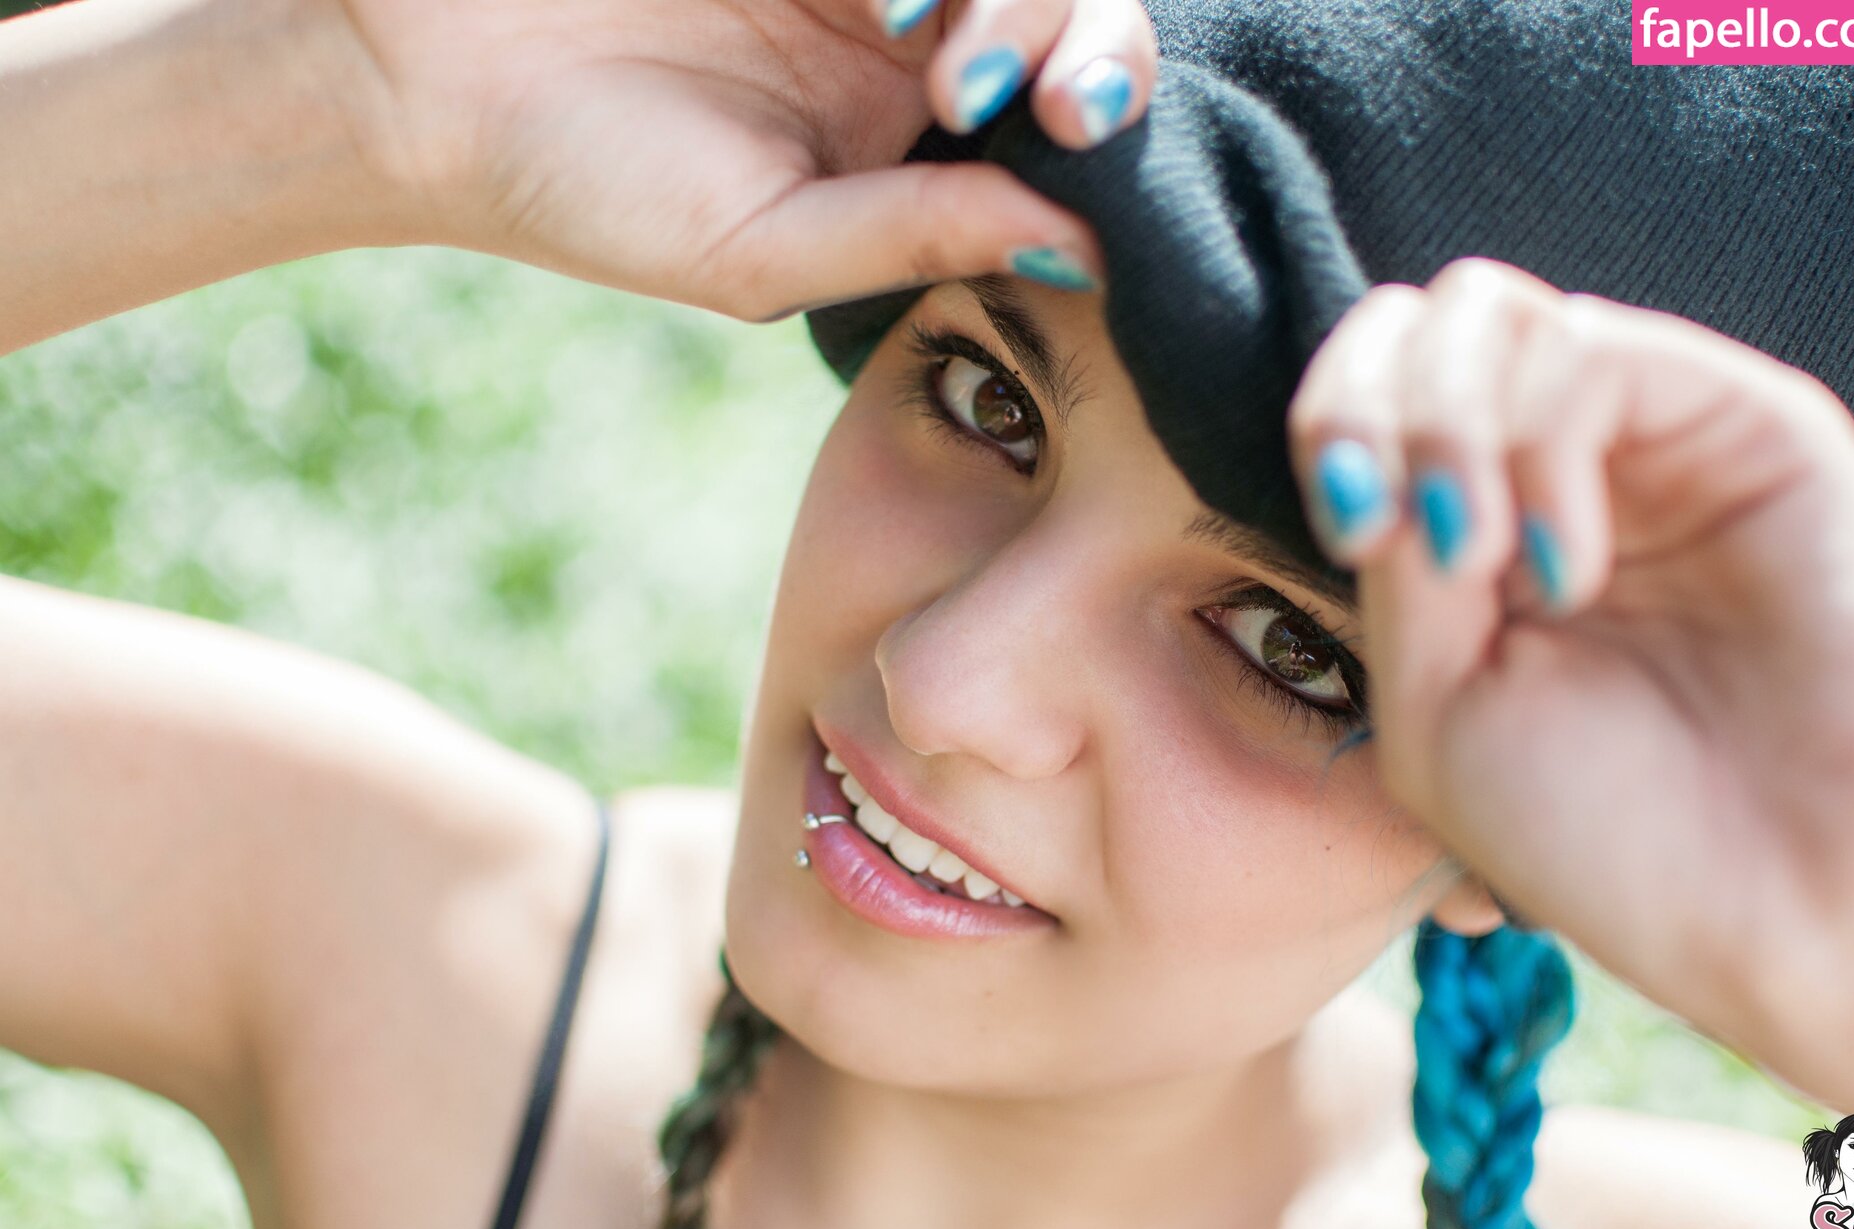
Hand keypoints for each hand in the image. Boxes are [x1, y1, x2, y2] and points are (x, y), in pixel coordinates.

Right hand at [324, 0, 1156, 319]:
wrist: (426, 82)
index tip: (1065, 122)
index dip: (1100, 89)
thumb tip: (1089, 255)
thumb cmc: (592, 187)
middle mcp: (903, 29)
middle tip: (991, 78)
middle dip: (1070, 24)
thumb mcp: (767, 249)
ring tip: (904, 20)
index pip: (1061, 95)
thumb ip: (920, 236)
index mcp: (914, 130)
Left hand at [1286, 257, 1853, 1114]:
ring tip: (1486, 566)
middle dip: (1365, 405)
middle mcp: (1559, 471)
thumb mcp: (1437, 710)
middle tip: (1385, 531)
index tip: (1346, 532)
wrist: (1792, 914)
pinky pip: (1588, 348)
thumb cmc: (1615, 838)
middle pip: (1416, 325)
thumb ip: (1396, 570)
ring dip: (1445, 430)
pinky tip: (1571, 568)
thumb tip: (1383, 453)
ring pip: (1488, 312)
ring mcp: (1650, 443)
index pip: (1368, 391)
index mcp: (1477, 536)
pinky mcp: (1746, 422)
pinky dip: (1540, 446)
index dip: (1331, 424)